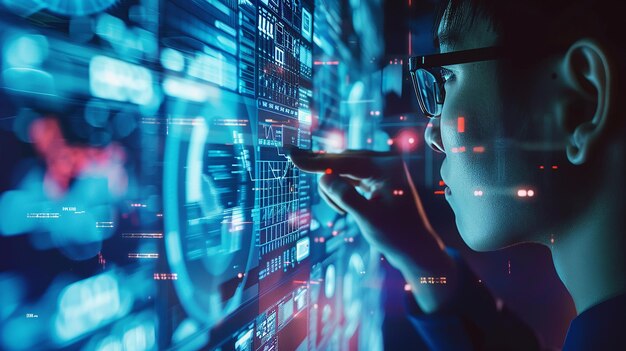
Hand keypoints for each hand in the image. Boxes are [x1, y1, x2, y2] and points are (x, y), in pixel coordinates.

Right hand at [290, 148, 458, 311]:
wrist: (416, 250)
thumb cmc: (397, 237)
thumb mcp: (369, 219)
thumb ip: (346, 197)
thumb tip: (324, 178)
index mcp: (388, 167)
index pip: (345, 160)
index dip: (317, 160)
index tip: (293, 157)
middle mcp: (386, 162)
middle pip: (343, 160)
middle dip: (326, 175)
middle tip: (293, 159)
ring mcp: (383, 169)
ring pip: (345, 168)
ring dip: (335, 187)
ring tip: (343, 213)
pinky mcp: (379, 178)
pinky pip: (351, 175)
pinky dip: (342, 188)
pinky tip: (342, 205)